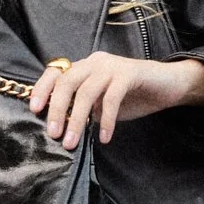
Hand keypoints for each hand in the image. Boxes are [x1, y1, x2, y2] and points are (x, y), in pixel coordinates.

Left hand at [29, 52, 203, 148]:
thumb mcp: (102, 103)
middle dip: (57, 109)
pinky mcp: (130, 73)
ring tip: (72, 141)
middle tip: (54, 134)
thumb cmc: (134, 96)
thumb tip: (61, 127)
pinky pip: (111, 98)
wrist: (169, 86)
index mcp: (85, 66)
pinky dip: (106, 119)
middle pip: (67, 82)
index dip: (42, 89)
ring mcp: (112, 66)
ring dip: (77, 119)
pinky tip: (105, 137)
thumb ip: (84, 109)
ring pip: (86, 91)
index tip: (35, 110)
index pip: (56, 72)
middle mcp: (95, 62)